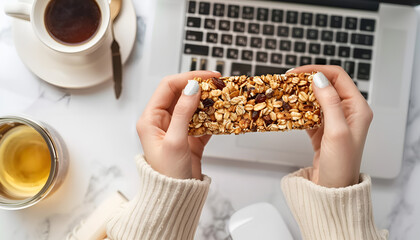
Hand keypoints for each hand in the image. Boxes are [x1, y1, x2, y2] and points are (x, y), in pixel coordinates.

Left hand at [136, 71, 219, 179]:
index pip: (168, 87)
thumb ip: (183, 112)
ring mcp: (177, 128)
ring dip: (208, 101)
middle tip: (218, 84)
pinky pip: (203, 120)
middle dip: (200, 87)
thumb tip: (191, 88)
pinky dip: (213, 116)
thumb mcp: (174, 141)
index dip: (187, 78)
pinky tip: (222, 114)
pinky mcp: (190, 137)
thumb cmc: (166, 176)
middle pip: (181, 93)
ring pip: (194, 105)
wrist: (175, 199)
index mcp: (151, 119)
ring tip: (223, 97)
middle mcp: (163, 121)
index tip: (207, 77)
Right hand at [291, 66, 372, 187]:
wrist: (332, 190)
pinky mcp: (322, 130)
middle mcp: (348, 112)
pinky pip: (309, 113)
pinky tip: (288, 110)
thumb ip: (329, 102)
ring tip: (285, 94)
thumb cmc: (340, 166)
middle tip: (287, 82)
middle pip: (326, 85)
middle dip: (306, 81)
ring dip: (301, 95)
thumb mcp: (336, 131)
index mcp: (358, 108)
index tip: (297, 73)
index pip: (337, 77)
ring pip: (316, 98)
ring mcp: (334, 121)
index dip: (317, 71)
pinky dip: (298, 109)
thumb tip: (319, 78)